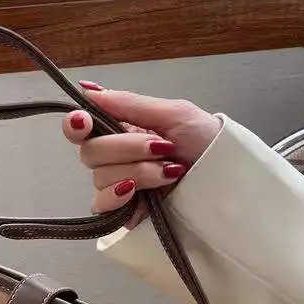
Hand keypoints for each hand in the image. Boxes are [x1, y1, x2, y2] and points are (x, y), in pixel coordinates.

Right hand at [62, 83, 221, 227]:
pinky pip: (101, 207)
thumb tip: (88, 90)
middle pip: (90, 153)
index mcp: (122, 130)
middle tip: (162, 148)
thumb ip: (128, 104)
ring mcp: (119, 187)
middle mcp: (115, 158)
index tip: (85, 122)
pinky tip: (138, 193)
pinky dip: (118, 197)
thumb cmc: (208, 143)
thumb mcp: (174, 113)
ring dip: (138, 172)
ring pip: (100, 178)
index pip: (81, 127)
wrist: (228, 181)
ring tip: (169, 173)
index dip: (76, 124)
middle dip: (126, 149)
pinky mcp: (123, 213)